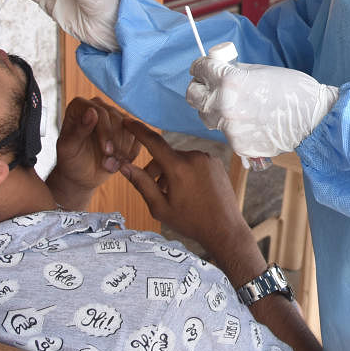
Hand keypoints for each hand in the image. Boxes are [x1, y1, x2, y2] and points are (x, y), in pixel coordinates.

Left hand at [46, 97, 139, 209]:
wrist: (82, 174)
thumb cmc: (71, 160)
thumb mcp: (68, 149)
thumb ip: (78, 131)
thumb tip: (91, 111)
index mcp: (79, 106)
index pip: (100, 111)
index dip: (106, 131)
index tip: (107, 151)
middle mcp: (97, 106)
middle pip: (116, 118)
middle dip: (115, 143)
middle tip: (109, 162)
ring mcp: (113, 115)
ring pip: (129, 126)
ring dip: (123, 149)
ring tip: (112, 165)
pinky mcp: (126, 127)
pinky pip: (136, 135)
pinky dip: (131, 151)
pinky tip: (121, 163)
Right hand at [120, 119, 251, 259]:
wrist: (225, 229)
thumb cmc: (191, 222)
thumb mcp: (160, 207)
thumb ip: (141, 184)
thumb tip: (124, 166)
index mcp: (178, 167)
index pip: (153, 141)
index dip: (138, 130)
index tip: (127, 121)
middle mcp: (194, 157)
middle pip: (166, 156)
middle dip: (156, 169)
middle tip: (155, 190)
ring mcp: (207, 158)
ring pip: (180, 160)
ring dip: (172, 172)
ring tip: (174, 194)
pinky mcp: (216, 163)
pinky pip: (194, 162)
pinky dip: (187, 172)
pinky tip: (189, 191)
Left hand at [186, 58, 337, 158]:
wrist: (314, 117)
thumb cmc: (292, 89)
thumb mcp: (259, 70)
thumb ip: (233, 72)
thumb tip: (217, 71)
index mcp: (230, 81)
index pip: (200, 69)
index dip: (201, 66)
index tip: (204, 67)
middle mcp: (224, 106)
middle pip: (193, 96)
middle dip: (200, 88)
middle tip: (210, 86)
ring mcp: (230, 129)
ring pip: (207, 117)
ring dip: (214, 109)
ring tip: (235, 105)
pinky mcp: (238, 146)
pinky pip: (225, 133)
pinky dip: (233, 127)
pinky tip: (250, 121)